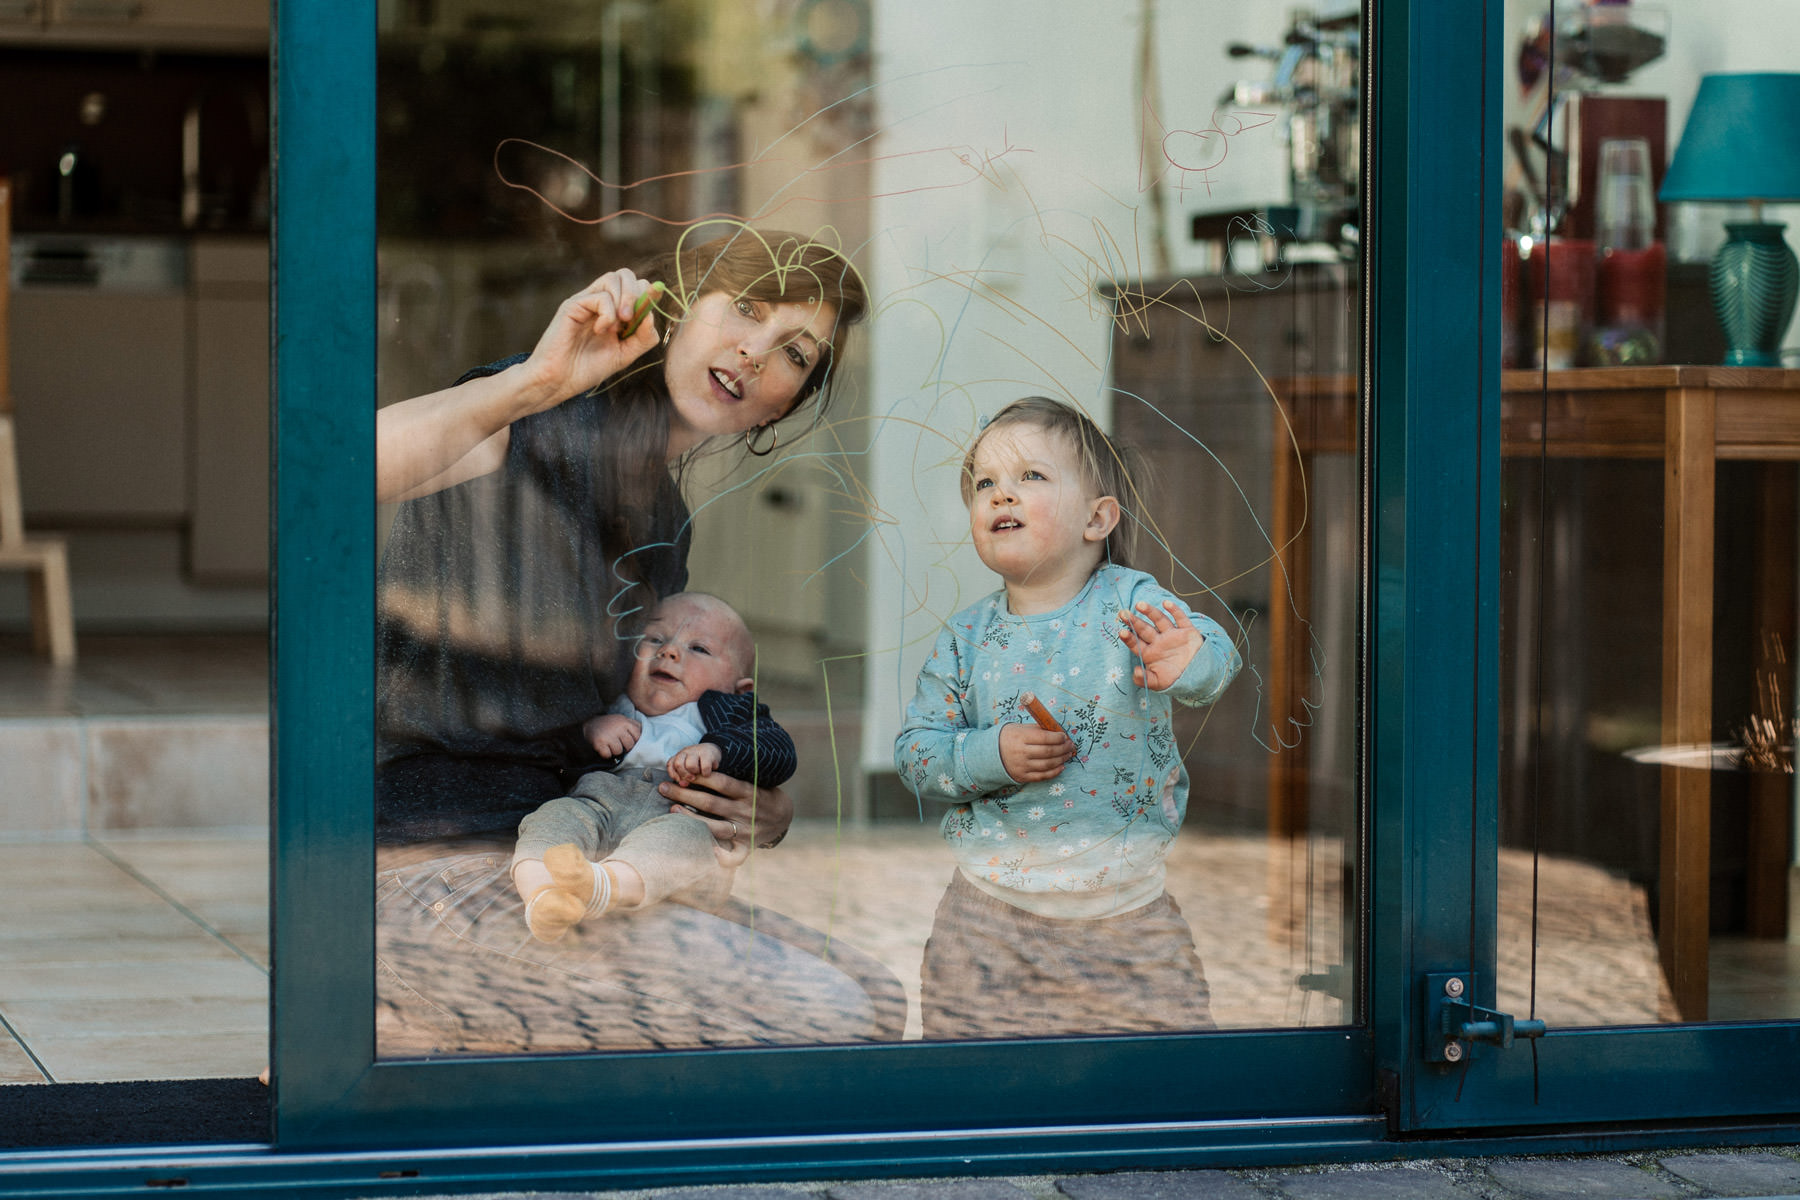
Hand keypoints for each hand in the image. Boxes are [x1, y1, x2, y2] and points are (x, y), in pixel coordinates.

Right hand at [517, 270, 664, 405]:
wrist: (559, 381)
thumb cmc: (588, 369)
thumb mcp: (625, 355)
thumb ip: (643, 338)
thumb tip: (652, 315)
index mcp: (613, 311)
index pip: (636, 286)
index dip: (647, 295)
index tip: (646, 317)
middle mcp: (599, 302)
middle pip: (625, 274)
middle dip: (637, 293)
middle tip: (632, 319)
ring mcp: (585, 301)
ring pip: (613, 278)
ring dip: (624, 300)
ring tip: (617, 326)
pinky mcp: (573, 305)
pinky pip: (600, 296)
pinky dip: (607, 314)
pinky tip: (599, 331)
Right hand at [584, 713, 640, 758]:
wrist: (588, 723)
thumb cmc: (609, 724)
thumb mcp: (622, 720)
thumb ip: (633, 725)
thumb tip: (644, 736)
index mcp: (625, 721)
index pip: (637, 736)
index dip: (634, 741)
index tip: (627, 741)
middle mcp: (618, 727)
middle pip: (629, 745)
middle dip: (624, 747)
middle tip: (618, 744)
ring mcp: (608, 735)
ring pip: (619, 751)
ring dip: (614, 751)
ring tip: (609, 745)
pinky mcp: (599, 742)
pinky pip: (608, 755)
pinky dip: (606, 754)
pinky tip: (603, 748)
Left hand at [661, 772, 793, 848]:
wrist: (784, 815)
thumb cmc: (761, 792)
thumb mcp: (754, 778)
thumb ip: (734, 775)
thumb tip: (703, 762)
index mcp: (748, 792)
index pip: (722, 783)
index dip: (701, 777)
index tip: (682, 772)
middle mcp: (745, 811)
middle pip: (710, 803)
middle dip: (684, 794)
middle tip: (663, 787)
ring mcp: (745, 830)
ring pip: (714, 827)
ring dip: (691, 820)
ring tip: (671, 811)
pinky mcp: (746, 846)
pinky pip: (733, 856)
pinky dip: (721, 857)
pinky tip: (705, 852)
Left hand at [666, 742, 721, 787]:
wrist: (713, 751)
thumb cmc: (698, 764)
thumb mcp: (687, 769)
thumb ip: (683, 777)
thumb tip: (683, 784)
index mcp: (679, 756)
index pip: (670, 765)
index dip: (674, 775)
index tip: (680, 781)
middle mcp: (686, 752)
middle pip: (678, 764)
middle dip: (685, 775)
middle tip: (692, 778)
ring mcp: (697, 751)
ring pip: (691, 766)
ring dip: (696, 773)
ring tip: (701, 773)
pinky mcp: (709, 753)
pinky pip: (705, 767)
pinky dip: (706, 773)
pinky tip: (708, 772)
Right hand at [999, 721, 1075, 781]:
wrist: (988, 755)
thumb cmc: (1007, 738)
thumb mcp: (1018, 728)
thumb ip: (1037, 729)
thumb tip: (1057, 732)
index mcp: (1020, 737)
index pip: (1045, 738)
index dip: (1058, 737)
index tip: (1064, 736)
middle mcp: (1021, 753)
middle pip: (1049, 751)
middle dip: (1063, 748)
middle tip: (1071, 745)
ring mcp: (1022, 766)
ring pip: (1048, 764)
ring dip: (1062, 759)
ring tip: (1068, 754)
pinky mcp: (1022, 777)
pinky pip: (1042, 776)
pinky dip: (1055, 772)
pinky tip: (1061, 766)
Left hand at [1118, 600, 1203, 690]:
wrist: (1199, 677)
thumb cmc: (1176, 680)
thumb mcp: (1158, 683)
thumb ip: (1145, 680)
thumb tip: (1135, 671)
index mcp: (1150, 653)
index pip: (1136, 643)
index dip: (1129, 638)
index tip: (1121, 632)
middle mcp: (1159, 641)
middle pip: (1144, 629)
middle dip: (1134, 621)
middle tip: (1123, 613)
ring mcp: (1172, 634)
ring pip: (1159, 620)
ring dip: (1150, 612)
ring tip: (1140, 604)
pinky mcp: (1186, 631)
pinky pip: (1180, 618)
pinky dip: (1174, 610)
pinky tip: (1166, 603)